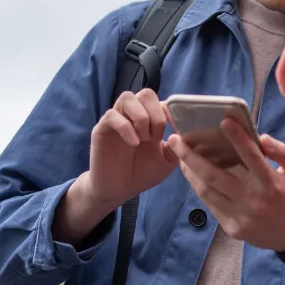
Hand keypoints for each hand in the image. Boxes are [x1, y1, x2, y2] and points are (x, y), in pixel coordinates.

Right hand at [84, 88, 178, 208]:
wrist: (119, 190)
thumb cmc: (143, 173)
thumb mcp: (168, 161)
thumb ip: (177, 145)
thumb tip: (182, 131)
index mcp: (150, 119)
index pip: (161, 101)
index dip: (170, 113)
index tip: (173, 131)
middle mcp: (133, 114)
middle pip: (145, 93)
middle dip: (155, 114)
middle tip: (156, 137)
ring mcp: (116, 120)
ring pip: (127, 97)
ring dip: (141, 117)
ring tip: (144, 139)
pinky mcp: (101, 129)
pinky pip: (112, 115)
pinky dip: (126, 127)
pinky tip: (134, 143)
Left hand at [167, 119, 284, 251]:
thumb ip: (283, 152)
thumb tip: (262, 137)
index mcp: (270, 182)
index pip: (251, 155)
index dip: (237, 137)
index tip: (223, 121)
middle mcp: (253, 199)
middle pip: (215, 175)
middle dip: (191, 156)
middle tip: (176, 139)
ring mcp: (241, 216)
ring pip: (207, 191)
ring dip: (190, 172)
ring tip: (179, 155)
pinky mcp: (233, 228)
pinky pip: (211, 205)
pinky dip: (200, 189)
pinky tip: (193, 175)